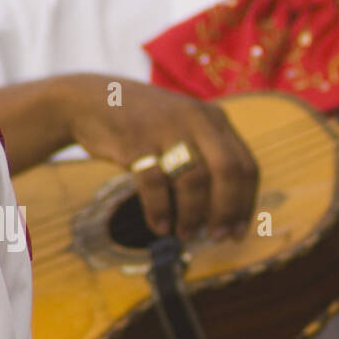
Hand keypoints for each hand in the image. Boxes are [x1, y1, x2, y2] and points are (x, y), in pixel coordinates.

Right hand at [58, 74, 258, 241]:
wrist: (91, 101)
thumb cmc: (146, 127)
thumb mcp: (186, 131)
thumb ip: (208, 160)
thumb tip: (227, 216)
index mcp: (215, 120)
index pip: (246, 166)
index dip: (246, 204)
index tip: (237, 233)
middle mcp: (196, 119)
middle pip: (227, 171)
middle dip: (226, 211)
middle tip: (217, 237)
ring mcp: (166, 127)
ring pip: (193, 179)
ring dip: (193, 215)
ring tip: (186, 235)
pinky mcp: (135, 139)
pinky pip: (155, 183)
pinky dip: (160, 210)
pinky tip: (160, 227)